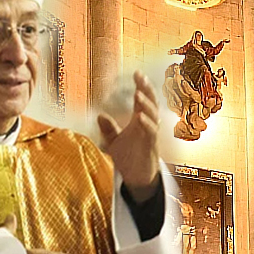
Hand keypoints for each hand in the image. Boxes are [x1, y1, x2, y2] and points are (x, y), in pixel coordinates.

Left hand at [98, 71, 160, 201]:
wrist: (137, 180)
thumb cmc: (129, 159)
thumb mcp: (114, 143)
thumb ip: (108, 129)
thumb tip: (99, 115)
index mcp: (140, 122)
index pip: (143, 100)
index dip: (142, 87)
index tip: (137, 73)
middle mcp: (148, 126)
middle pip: (151, 104)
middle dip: (147, 90)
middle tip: (140, 78)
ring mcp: (151, 136)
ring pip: (153, 117)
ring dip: (146, 105)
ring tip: (138, 94)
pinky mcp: (151, 148)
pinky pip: (151, 133)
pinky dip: (146, 124)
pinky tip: (139, 117)